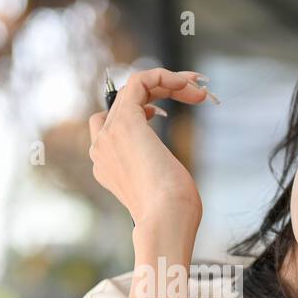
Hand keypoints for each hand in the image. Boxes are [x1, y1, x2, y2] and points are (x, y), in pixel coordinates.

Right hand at [87, 67, 214, 231]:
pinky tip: (187, 83)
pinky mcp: (125, 121)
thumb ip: (156, 171)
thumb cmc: (172, 214)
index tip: (174, 110)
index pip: (115, 124)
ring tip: (196, 89)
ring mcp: (109, 135)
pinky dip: (163, 76)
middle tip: (194, 94)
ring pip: (133, 90)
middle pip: (124, 103)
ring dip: (166, 83)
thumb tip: (165, 169)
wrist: (165, 221)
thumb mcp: (163, 188)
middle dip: (160, 92)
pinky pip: (139, 82)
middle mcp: (100, 149)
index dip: (146, 109)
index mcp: (106, 167)